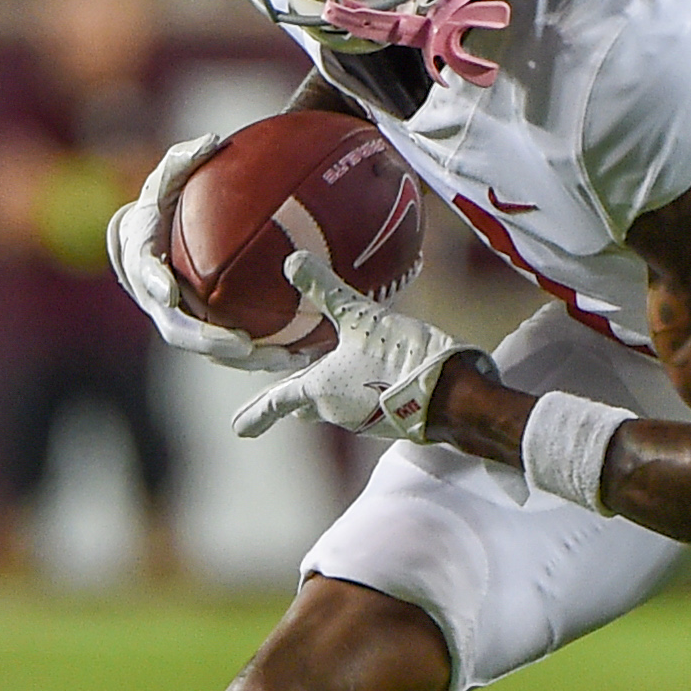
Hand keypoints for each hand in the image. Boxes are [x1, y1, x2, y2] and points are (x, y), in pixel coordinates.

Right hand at [104, 134, 301, 372]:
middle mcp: (156, 297)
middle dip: (206, 342)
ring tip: (283, 361)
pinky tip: (301, 354)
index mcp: (141, 258)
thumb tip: (211, 140)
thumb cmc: (162, 201)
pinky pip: (231, 347)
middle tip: (241, 346)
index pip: (143, 273)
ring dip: (243, 360)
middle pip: (177, 329)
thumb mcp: (167, 176)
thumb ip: (183, 159)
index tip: (169, 292)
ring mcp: (178, 319)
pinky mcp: (202, 330)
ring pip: (208, 349)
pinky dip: (261, 354)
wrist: (152, 236)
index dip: (152, 283)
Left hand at [233, 253, 464, 442]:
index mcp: (320, 390)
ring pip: (338, 406)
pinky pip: (366, 404)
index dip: (256, 414)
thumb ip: (325, 289)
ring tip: (335, 374)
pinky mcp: (392, 419)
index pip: (277, 402)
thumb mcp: (360, 315)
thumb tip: (292, 259)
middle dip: (295, 401)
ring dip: (333, 392)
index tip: (238, 430)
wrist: (452, 394)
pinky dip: (361, 391)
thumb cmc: (401, 357)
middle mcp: (338, 411)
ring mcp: (366, 419)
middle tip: (284, 400)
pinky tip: (374, 375)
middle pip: (308, 406)